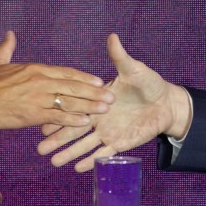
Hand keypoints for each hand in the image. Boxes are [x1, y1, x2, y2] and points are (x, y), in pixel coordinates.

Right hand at [0, 31, 113, 137]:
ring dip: (89, 106)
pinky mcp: (33, 114)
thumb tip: (9, 34)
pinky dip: (72, 120)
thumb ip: (7, 48)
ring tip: (105, 109)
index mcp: (36, 69)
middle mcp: (41, 82)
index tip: (99, 81)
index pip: (66, 72)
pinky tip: (85, 122)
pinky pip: (57, 116)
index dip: (84, 77)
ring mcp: (38, 98)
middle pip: (73, 86)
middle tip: (111, 97)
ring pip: (69, 101)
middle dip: (94, 92)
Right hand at [37, 34, 191, 172]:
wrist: (165, 102)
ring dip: (70, 154)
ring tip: (54, 162)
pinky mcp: (120, 143)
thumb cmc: (149, 83)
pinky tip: (77, 169)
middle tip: (39, 149)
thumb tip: (112, 36)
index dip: (59, 114)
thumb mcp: (133, 69)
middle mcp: (98, 117)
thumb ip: (120, 57)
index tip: (41, 122)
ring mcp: (108, 132)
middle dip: (57, 139)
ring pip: (85, 145)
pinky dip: (91, 161)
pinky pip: (103, 154)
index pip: (74, 107)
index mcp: (97, 99)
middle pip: (74, 130)